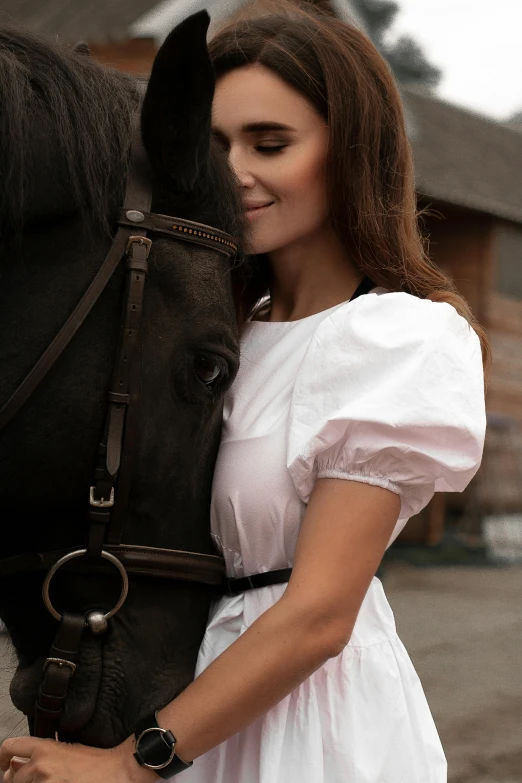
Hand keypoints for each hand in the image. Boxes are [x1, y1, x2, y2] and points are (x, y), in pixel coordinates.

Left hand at [0, 734, 158, 782]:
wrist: (115, 773)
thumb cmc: (95, 761)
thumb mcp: (66, 749)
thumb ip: (39, 755)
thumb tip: (15, 764)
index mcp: (44, 748)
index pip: (9, 747)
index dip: (2, 757)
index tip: (4, 766)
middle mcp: (40, 766)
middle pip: (13, 777)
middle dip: (19, 780)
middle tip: (35, 780)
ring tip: (53, 780)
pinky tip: (59, 782)